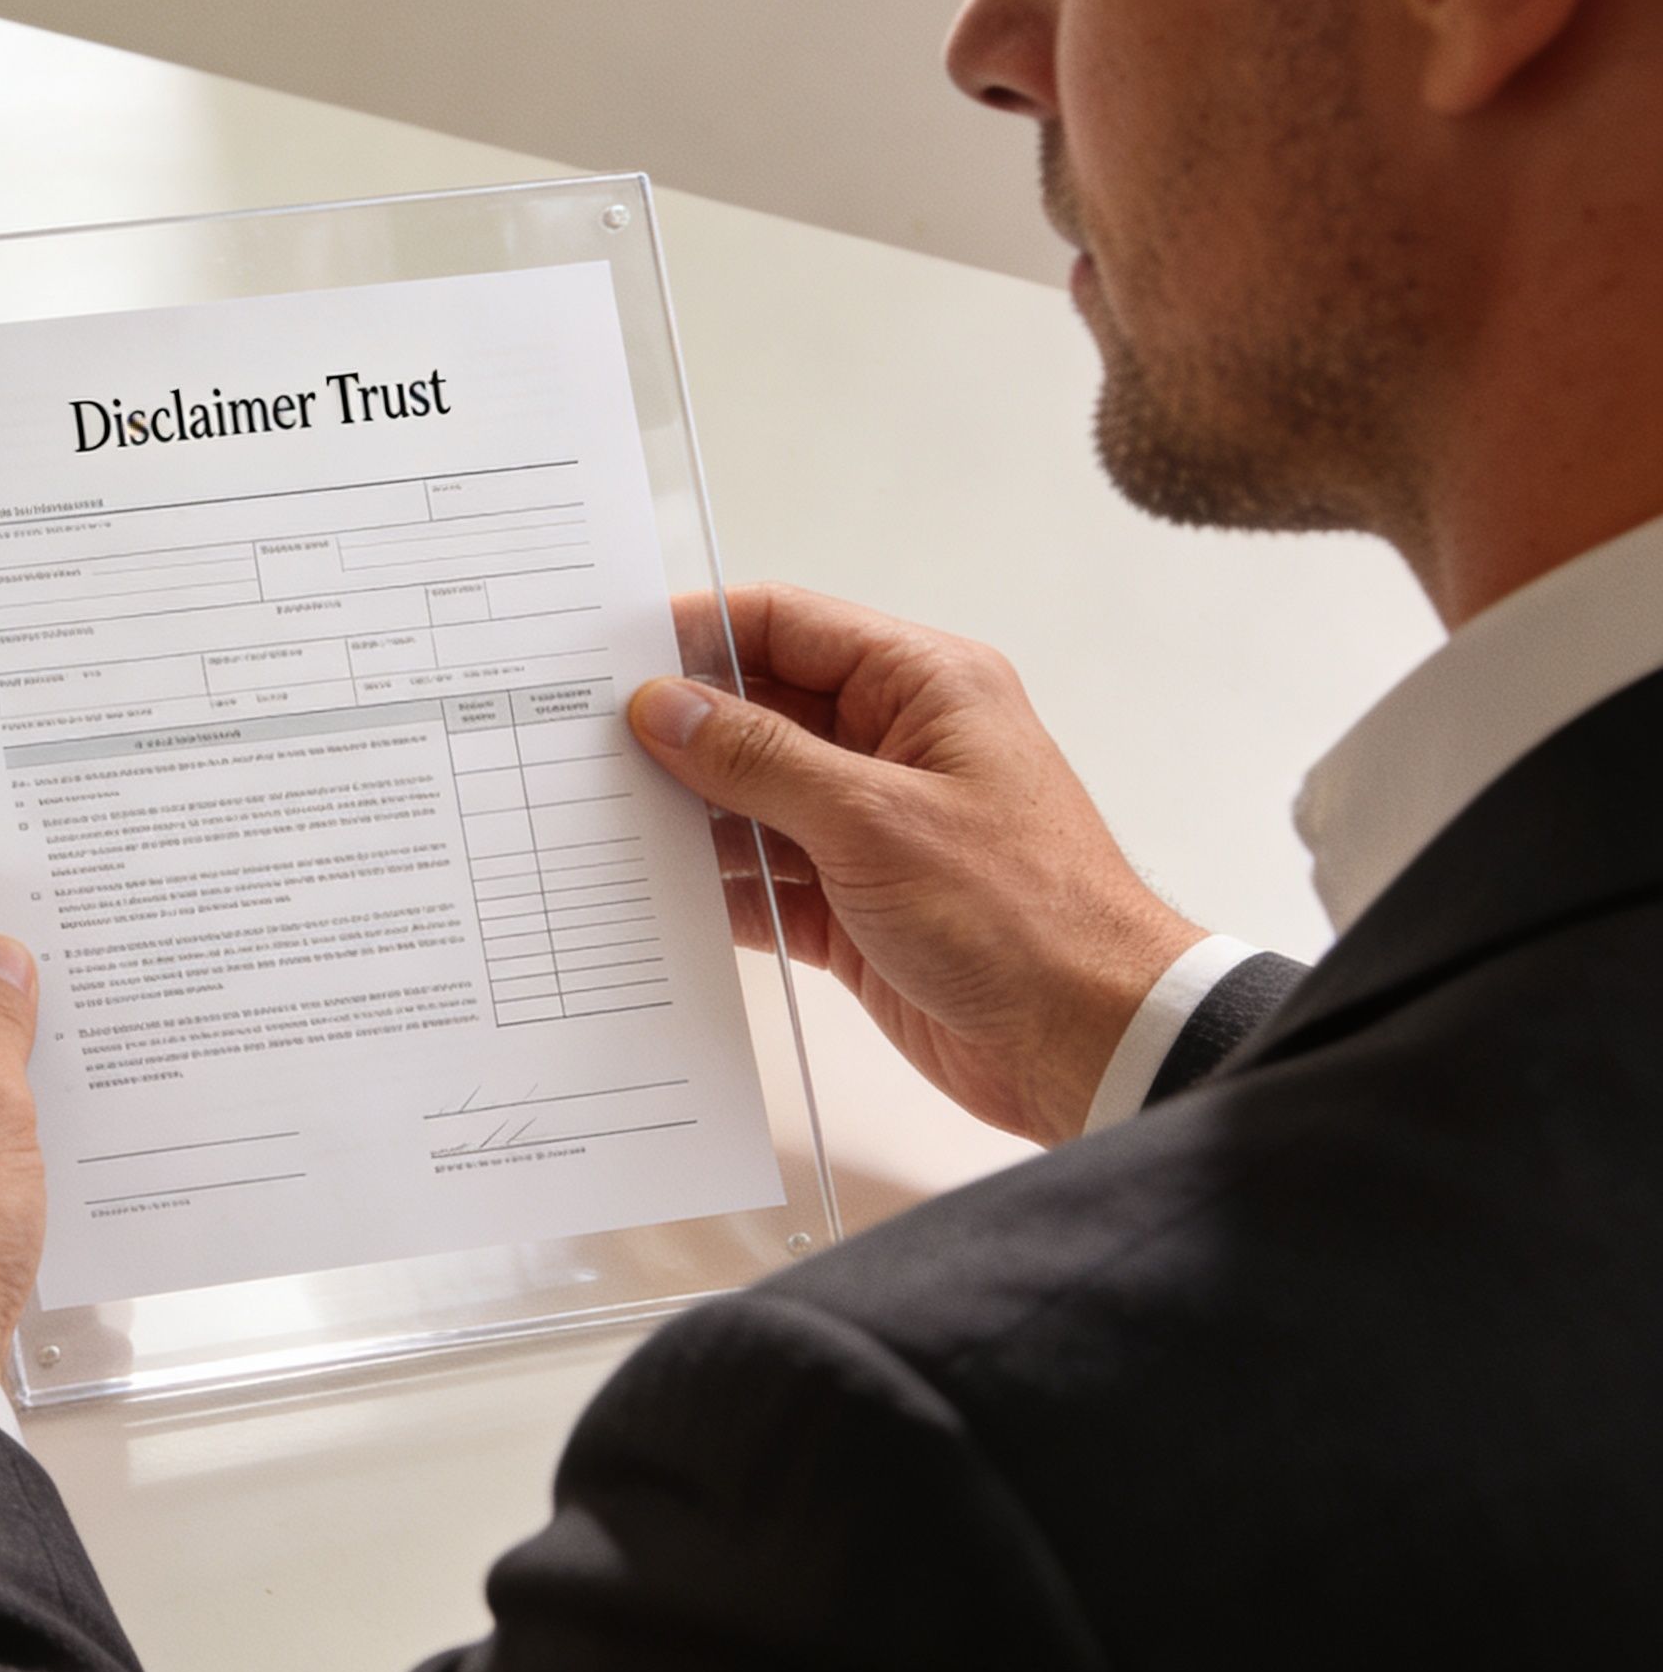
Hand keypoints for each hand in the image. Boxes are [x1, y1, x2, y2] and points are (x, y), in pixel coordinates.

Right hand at [627, 583, 1203, 1143]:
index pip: (786, 625)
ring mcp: (871, 827)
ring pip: (751, 798)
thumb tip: (665, 708)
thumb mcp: (874, 820)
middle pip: (758, 713)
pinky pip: (762, 877)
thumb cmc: (1026, 917)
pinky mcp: (855, 903)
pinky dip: (713, 887)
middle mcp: (895, 746)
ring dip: (686, 814)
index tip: (611, 660)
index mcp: (924, 688)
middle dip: (677, 732)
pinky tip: (651, 896)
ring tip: (598, 822)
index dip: (697, 635)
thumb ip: (759, 760)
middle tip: (579, 747)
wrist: (1093, 1046)